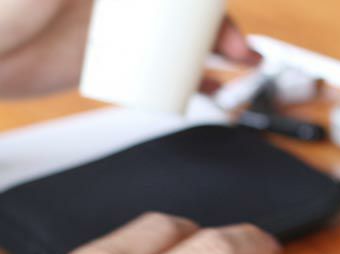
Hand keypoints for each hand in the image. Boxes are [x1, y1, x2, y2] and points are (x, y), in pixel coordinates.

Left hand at [0, 0, 259, 97]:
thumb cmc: (4, 9)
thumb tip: (148, 3)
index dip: (204, 4)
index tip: (220, 13)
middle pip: (183, 9)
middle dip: (219, 24)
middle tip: (238, 47)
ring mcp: (122, 25)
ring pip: (182, 35)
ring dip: (219, 49)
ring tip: (245, 65)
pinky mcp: (119, 58)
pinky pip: (166, 66)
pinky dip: (194, 79)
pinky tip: (214, 89)